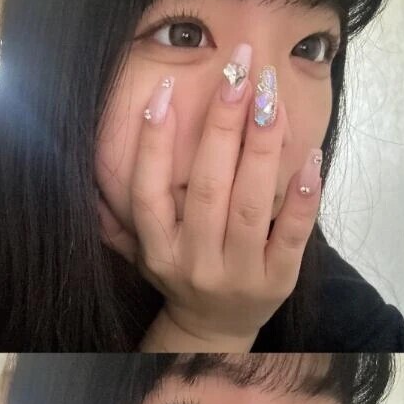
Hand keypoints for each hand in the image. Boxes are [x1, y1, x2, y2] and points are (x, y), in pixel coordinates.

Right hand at [98, 73, 322, 342]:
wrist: (214, 330)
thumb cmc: (180, 276)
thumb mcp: (142, 255)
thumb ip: (118, 223)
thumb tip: (92, 187)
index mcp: (158, 251)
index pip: (149, 194)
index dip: (154, 144)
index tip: (165, 91)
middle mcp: (195, 263)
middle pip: (207, 191)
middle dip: (222, 127)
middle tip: (237, 73)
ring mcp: (238, 275)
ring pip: (251, 206)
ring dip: (262, 148)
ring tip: (271, 97)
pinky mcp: (277, 282)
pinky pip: (292, 236)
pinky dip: (303, 198)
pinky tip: (310, 157)